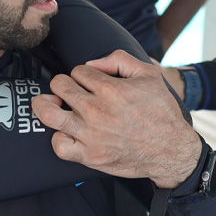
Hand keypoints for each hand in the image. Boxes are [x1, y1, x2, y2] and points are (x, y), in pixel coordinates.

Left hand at [32, 50, 202, 188]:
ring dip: (45, 104)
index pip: (78, 71)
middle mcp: (96, 110)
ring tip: (51, 103)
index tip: (90, 81)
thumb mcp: (149, 74)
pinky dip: (58, 137)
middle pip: (60, 86)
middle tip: (71, 90)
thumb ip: (119, 59)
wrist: (171, 149)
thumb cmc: (161, 111)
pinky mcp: (90, 156)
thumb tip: (91, 64)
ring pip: (49, 114)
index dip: (82, 73)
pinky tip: (66, 132)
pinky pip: (59, 146)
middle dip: (64, 84)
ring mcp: (91, 134)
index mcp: (110, 89)